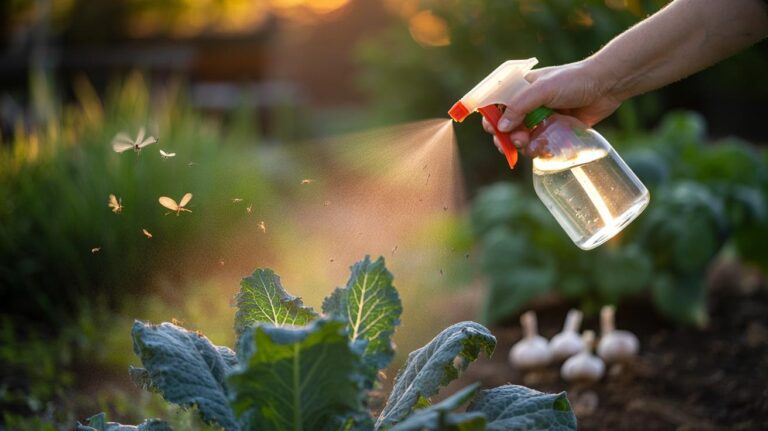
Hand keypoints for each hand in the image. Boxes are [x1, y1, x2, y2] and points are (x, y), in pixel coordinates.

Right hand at [482, 58, 621, 156]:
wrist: (607, 85)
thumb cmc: (574, 80)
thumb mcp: (543, 89)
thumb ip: (520, 106)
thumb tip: (502, 127)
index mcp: (521, 89)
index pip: (497, 105)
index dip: (491, 118)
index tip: (492, 130)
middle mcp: (529, 104)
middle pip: (507, 126)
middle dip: (506, 136)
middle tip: (515, 141)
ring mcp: (542, 118)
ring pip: (522, 138)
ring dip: (521, 145)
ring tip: (529, 145)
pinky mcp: (555, 130)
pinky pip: (539, 144)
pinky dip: (537, 149)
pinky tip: (541, 150)